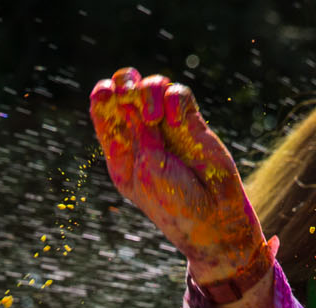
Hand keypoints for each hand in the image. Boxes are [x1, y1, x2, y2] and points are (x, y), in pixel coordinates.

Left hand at [90, 68, 263, 285]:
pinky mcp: (192, 123)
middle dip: (125, 83)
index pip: (104, 112)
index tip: (106, 94)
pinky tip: (177, 120)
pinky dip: (174, 100)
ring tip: (154, 117)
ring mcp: (168, 128)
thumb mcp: (146, 167)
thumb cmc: (173, 201)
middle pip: (127, 91)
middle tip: (128, 93)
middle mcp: (142, 136)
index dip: (103, 96)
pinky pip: (179, 95)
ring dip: (150, 93)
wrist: (213, 215)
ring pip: (153, 87)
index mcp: (121, 153)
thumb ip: (138, 130)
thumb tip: (130, 94)